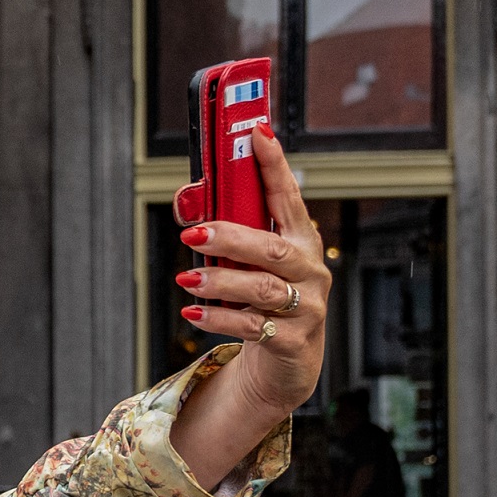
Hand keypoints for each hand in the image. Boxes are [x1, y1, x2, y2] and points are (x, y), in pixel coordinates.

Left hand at [168, 127, 332, 487]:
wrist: (287, 362)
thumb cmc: (264, 301)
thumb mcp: (249, 266)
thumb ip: (225, 237)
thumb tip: (188, 204)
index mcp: (301, 240)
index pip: (288, 197)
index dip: (273, 165)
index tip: (257, 134)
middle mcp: (309, 270)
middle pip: (272, 250)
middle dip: (231, 238)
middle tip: (194, 234)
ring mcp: (306, 307)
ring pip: (261, 289)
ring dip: (220, 282)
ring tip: (187, 280)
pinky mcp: (292, 341)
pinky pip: (253, 326)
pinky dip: (220, 318)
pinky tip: (194, 313)